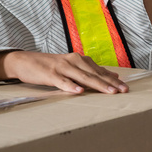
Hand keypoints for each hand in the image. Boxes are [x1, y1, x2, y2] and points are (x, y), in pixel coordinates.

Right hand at [0, 50, 128, 94]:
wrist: (25, 61)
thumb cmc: (51, 66)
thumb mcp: (72, 67)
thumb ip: (91, 71)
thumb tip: (112, 76)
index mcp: (80, 60)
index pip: (100, 71)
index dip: (113, 79)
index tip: (126, 87)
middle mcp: (74, 61)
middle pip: (95, 74)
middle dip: (110, 83)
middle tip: (123, 91)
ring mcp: (62, 67)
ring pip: (83, 77)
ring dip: (97, 85)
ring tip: (109, 92)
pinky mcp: (50, 74)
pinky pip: (62, 81)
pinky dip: (71, 86)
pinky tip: (79, 91)